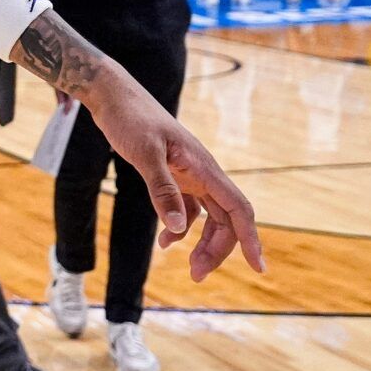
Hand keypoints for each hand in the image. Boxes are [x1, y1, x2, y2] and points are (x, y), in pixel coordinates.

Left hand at [86, 79, 265, 280]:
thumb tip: (180, 229)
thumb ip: (162, 190)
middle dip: (217, 249)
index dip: (251, 239)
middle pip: (226, 220)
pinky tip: (165, 242)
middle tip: (196, 275)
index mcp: (203, 167)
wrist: (113, 96)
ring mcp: (189, 175)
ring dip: (202, 243)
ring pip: (210, 217)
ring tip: (188, 267)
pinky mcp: (174, 175)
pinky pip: (188, 208)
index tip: (258, 268)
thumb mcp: (144, 154)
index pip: (238, 209)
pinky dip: (181, 228)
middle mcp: (203, 173)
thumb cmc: (130, 119)